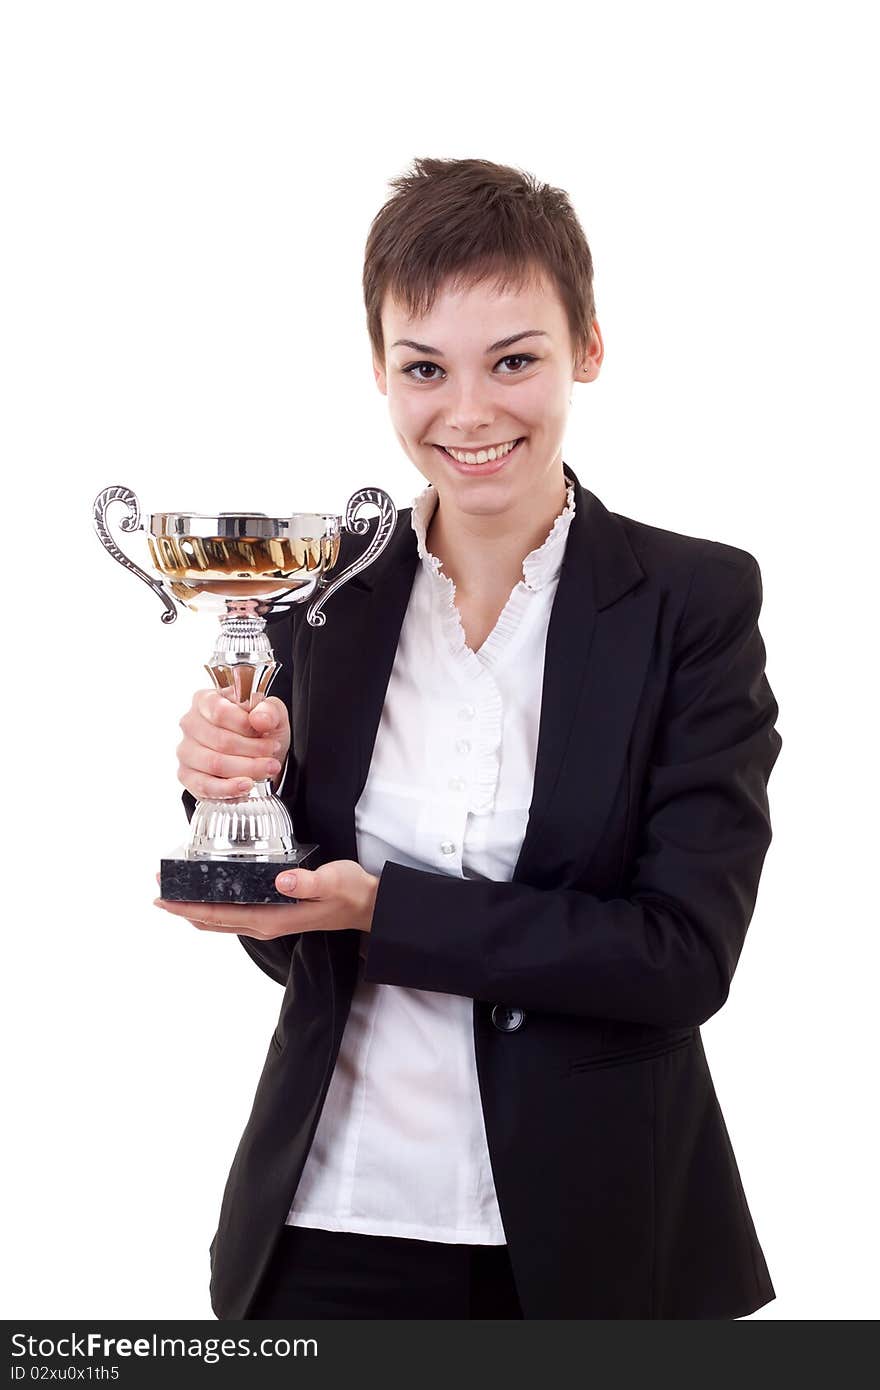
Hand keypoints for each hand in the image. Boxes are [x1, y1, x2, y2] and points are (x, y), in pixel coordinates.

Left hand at [153, 861, 379, 938]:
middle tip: (156, 888)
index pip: (217, 916)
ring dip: (193, 907)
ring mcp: (267, 920)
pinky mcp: (272, 912)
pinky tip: (206, 891)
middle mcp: (263, 923)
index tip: (161, 897)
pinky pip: (232, 913)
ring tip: (172, 891)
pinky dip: (212, 905)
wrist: (365, 905)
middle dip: (181, 906)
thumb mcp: (331, 881)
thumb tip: (281, 880)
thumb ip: (306, 882)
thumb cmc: (348, 891)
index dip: (186, 907)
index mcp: (270, 918)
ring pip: (219, 919)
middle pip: (211, 920)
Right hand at [177, 689, 290, 799]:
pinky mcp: (187, 776)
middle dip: (253, 750)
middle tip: (273, 752)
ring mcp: (186, 751)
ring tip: (267, 768)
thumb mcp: (273, 715)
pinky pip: (205, 786)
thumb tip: (260, 718)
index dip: (246, 725)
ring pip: (215, 764)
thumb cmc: (260, 731)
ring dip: (247, 769)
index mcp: (206, 700)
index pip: (220, 712)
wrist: (259, 757)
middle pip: (220, 740)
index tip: (266, 732)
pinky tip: (247, 786)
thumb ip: (270, 711)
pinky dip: (229, 788)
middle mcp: (190, 724)